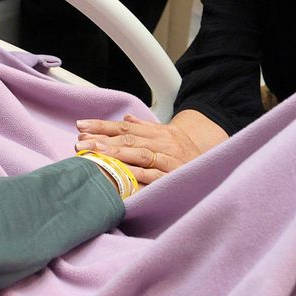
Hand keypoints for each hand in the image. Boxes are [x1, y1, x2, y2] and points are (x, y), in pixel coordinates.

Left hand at [74, 109, 227, 185]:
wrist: (215, 164)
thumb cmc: (184, 152)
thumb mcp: (166, 136)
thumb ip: (145, 127)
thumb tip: (126, 118)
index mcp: (157, 132)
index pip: (124, 127)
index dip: (102, 126)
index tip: (80, 126)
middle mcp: (162, 143)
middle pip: (128, 139)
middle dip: (102, 140)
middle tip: (80, 142)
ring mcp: (169, 160)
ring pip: (139, 154)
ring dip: (115, 154)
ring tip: (94, 154)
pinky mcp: (175, 178)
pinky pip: (154, 176)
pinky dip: (137, 175)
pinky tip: (121, 174)